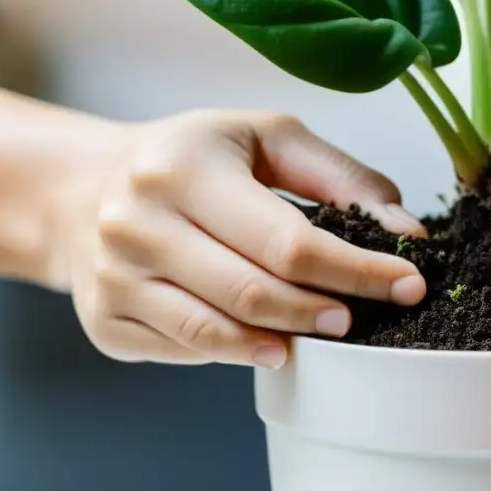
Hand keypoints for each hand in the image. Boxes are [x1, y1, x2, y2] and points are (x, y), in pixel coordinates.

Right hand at [62, 109, 426, 368]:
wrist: (83, 188)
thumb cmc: (192, 159)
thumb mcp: (267, 138)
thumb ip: (343, 178)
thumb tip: (407, 232)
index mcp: (183, 169)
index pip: (288, 241)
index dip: (357, 271)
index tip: (408, 285)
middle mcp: (137, 224)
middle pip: (254, 293)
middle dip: (322, 312)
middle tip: (362, 318)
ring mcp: (113, 279)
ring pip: (216, 333)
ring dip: (282, 342)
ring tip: (322, 335)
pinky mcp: (106, 322)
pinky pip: (186, 351)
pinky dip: (234, 350)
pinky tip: (264, 338)